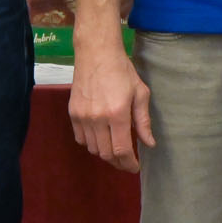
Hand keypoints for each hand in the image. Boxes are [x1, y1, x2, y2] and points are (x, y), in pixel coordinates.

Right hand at [69, 37, 153, 172]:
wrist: (96, 54)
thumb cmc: (123, 71)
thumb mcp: (140, 94)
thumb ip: (143, 121)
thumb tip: (149, 144)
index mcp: (117, 113)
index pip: (121, 150)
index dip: (128, 163)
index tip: (135, 167)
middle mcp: (97, 118)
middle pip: (105, 153)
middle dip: (118, 162)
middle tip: (128, 162)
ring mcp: (82, 117)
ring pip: (92, 148)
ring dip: (105, 154)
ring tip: (117, 151)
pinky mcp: (72, 114)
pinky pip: (81, 139)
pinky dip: (92, 144)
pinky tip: (102, 139)